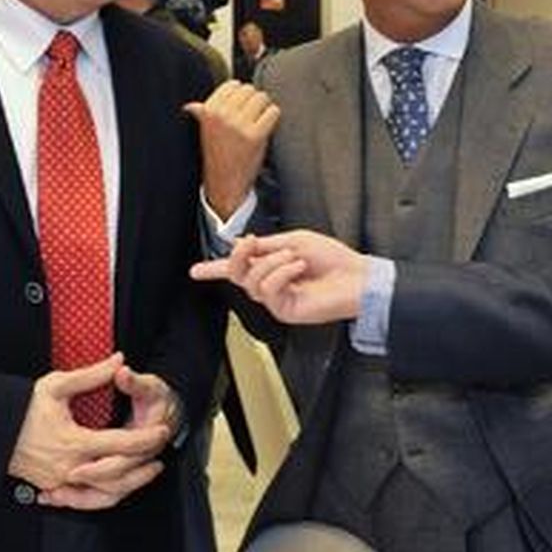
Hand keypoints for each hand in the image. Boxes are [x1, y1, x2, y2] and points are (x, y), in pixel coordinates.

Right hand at [7, 353, 171, 508]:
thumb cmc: (23, 408)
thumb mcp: (56, 386)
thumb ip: (92, 375)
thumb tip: (119, 360)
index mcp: (74, 442)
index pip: (121, 444)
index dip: (147, 439)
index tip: (162, 430)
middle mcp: (70, 467)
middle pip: (118, 475)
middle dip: (144, 465)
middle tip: (162, 451)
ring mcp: (60, 482)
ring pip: (104, 495)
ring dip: (130, 485)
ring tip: (147, 471)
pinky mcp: (53, 489)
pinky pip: (85, 500)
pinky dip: (105, 496)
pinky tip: (119, 487)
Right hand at [185, 80, 279, 218]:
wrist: (225, 182)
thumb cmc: (217, 155)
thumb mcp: (204, 132)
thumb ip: (202, 115)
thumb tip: (191, 106)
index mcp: (208, 111)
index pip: (232, 85)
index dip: (240, 95)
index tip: (240, 107)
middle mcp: (222, 115)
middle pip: (249, 90)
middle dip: (253, 101)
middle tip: (251, 117)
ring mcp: (239, 125)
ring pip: (262, 98)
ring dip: (264, 108)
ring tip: (257, 121)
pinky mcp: (256, 135)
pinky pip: (273, 112)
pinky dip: (272, 118)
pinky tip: (265, 128)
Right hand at [191, 230, 366, 323]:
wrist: (356, 277)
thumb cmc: (333, 259)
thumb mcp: (294, 241)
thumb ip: (266, 245)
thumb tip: (240, 242)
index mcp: (272, 267)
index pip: (238, 269)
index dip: (214, 269)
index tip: (195, 271)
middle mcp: (271, 285)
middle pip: (237, 274)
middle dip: (239, 256)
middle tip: (251, 243)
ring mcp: (277, 300)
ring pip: (252, 281)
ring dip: (273, 263)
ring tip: (296, 259)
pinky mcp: (285, 310)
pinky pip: (269, 290)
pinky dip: (282, 273)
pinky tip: (299, 269)